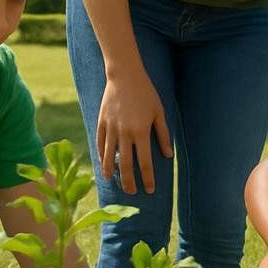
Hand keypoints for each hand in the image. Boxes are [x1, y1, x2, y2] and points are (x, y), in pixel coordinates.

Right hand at [97, 72, 171, 194]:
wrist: (124, 75)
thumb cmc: (146, 93)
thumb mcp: (159, 112)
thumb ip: (163, 134)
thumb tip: (168, 155)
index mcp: (141, 131)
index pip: (145, 162)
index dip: (147, 178)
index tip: (149, 190)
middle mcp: (124, 133)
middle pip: (126, 164)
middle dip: (129, 182)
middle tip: (132, 192)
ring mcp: (111, 128)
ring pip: (108, 156)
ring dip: (111, 172)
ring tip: (112, 182)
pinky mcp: (101, 122)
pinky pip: (100, 143)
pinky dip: (101, 155)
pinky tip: (103, 164)